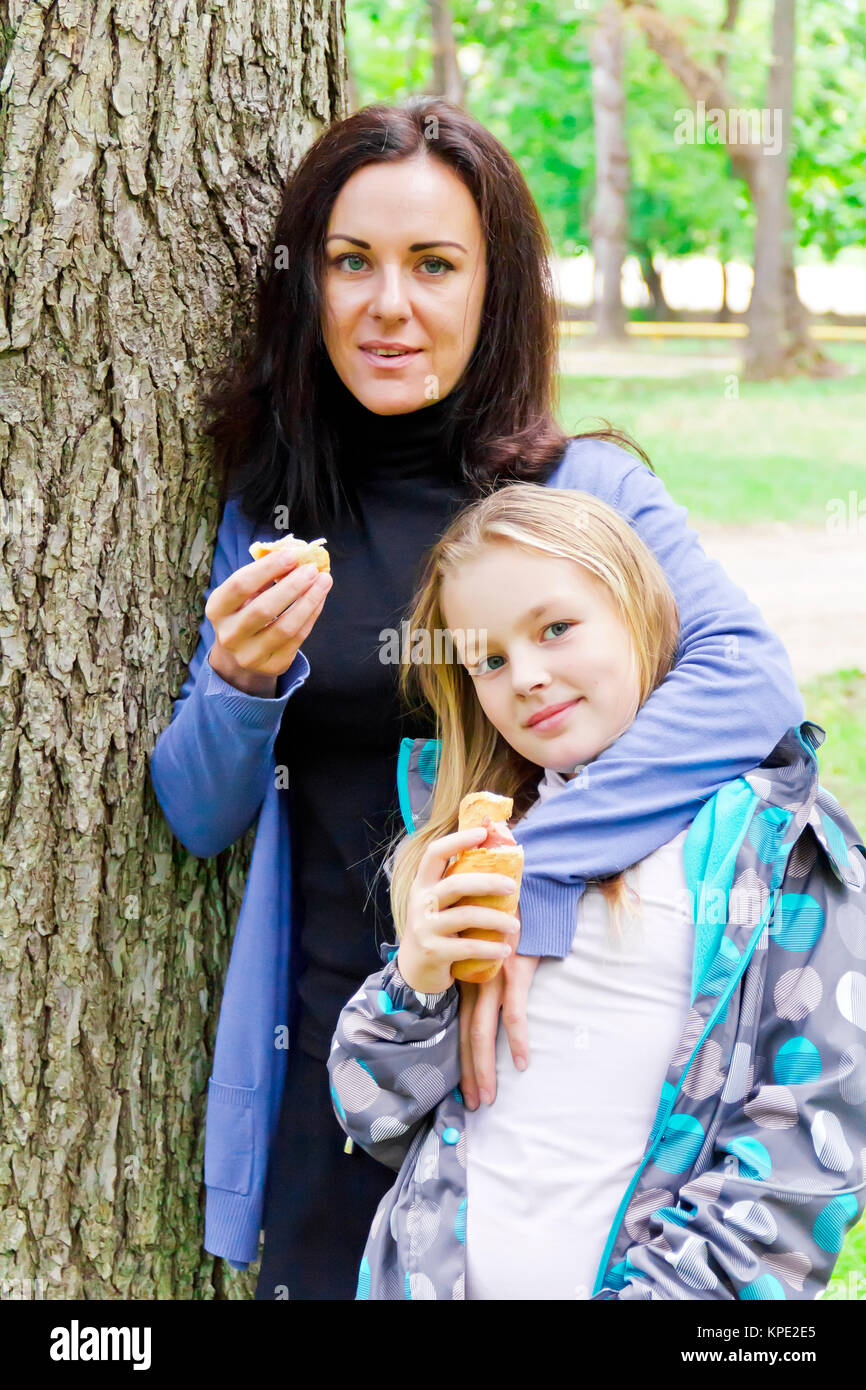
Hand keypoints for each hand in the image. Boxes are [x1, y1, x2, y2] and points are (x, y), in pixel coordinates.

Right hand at [205, 548, 332, 695]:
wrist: (239, 658)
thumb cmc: (244, 613)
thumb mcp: (243, 595)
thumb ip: (263, 576)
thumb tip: (295, 556)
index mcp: (217, 609)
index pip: (240, 585)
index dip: (267, 568)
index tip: (291, 555)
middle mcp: (229, 635)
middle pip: (264, 609)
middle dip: (292, 586)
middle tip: (312, 569)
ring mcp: (250, 655)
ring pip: (285, 627)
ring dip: (309, 601)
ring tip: (324, 581)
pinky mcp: (272, 666)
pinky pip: (298, 639)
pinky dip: (311, 615)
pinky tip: (319, 599)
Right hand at [396, 826, 521, 995]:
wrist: (415, 971)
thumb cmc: (437, 930)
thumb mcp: (439, 905)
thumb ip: (458, 886)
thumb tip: (500, 863)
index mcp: (423, 885)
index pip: (435, 853)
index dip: (458, 840)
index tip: (483, 832)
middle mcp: (421, 902)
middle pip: (456, 883)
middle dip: (488, 882)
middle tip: (512, 887)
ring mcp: (424, 927)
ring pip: (466, 916)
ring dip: (497, 920)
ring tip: (515, 926)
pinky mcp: (433, 951)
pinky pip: (468, 946)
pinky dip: (490, 948)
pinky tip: (504, 949)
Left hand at [458, 910, 538, 1108]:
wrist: (527, 891)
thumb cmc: (511, 920)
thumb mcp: (492, 949)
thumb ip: (487, 974)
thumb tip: (492, 1003)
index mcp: (469, 980)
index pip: (460, 1028)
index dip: (461, 1060)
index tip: (463, 1090)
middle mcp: (475, 982)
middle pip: (468, 1036)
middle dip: (469, 1073)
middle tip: (473, 1105)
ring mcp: (493, 979)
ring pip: (484, 1032)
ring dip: (485, 1067)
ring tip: (488, 1096)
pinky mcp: (513, 972)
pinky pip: (514, 1013)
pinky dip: (517, 1039)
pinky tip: (522, 1063)